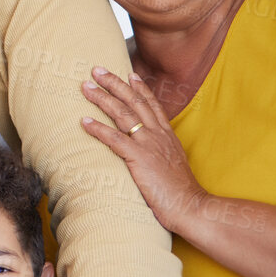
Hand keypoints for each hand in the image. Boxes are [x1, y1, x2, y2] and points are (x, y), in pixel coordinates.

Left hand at [80, 65, 210, 233]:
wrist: (191, 206)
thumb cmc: (181, 192)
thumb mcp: (173, 165)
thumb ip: (162, 153)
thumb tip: (151, 153)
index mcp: (167, 136)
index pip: (152, 105)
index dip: (139, 88)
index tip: (129, 74)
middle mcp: (158, 135)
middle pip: (134, 102)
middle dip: (114, 83)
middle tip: (96, 70)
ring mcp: (149, 144)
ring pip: (122, 114)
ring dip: (102, 98)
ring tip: (85, 88)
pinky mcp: (139, 158)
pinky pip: (114, 138)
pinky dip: (98, 128)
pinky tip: (84, 121)